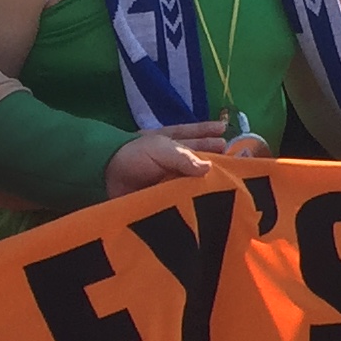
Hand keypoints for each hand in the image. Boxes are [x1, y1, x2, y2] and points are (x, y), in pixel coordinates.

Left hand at [104, 120, 262, 194]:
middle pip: (196, 159)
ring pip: (191, 182)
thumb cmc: (132, 155)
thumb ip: (185, 157)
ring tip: (229, 188)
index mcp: (169, 144)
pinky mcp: (162, 199)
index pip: (193, 135)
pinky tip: (206, 209)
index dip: (208, 133)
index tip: (225, 130)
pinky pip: (181, 201)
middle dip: (214, 160)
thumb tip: (209, 168)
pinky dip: (192, 204)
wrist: (104, 177)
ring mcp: (166, 181)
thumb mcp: (161, 148)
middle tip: (236, 162)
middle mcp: (170, 161)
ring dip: (207, 185)